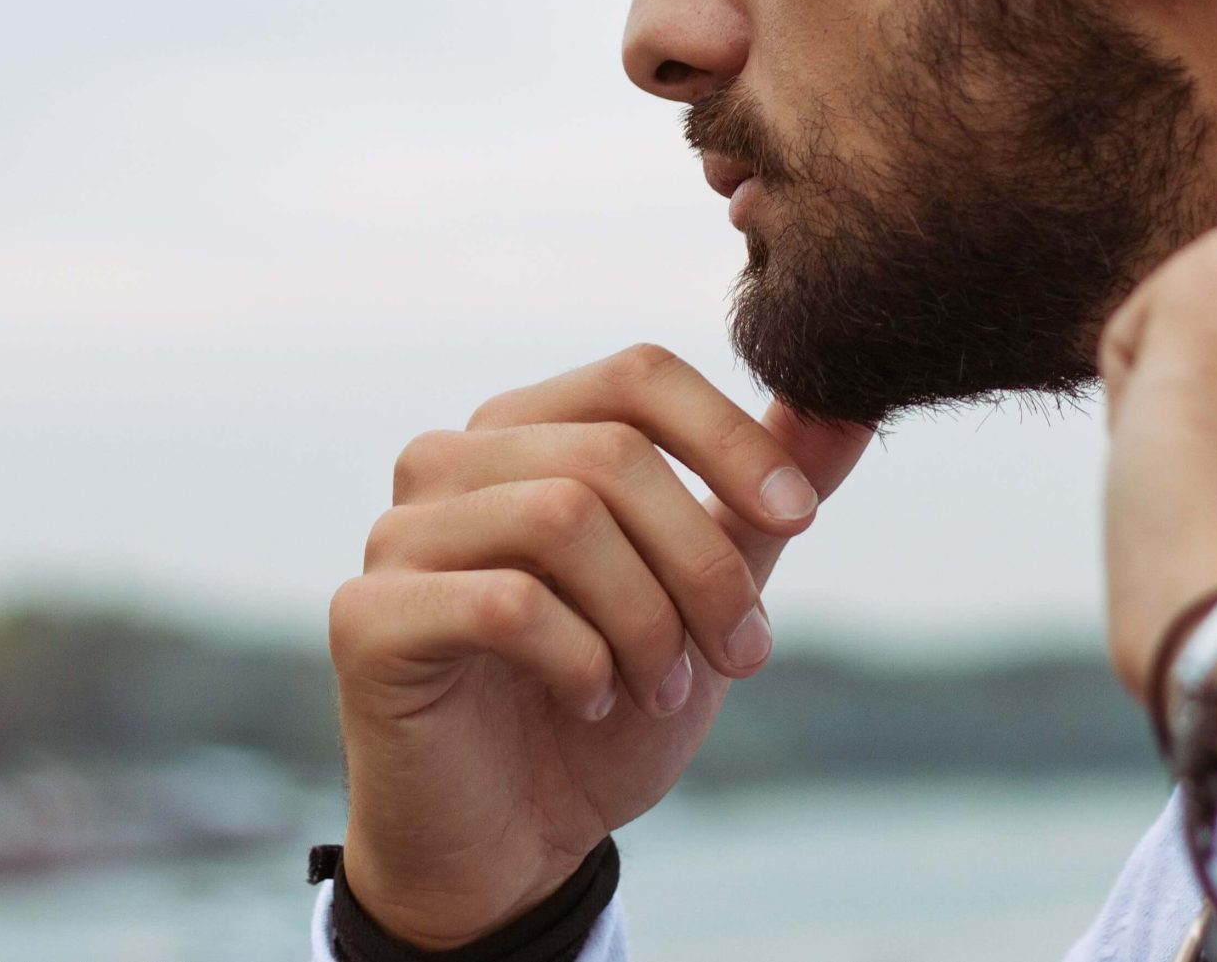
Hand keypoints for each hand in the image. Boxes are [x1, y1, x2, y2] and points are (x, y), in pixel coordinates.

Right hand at [328, 343, 872, 946]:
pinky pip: (507, 603)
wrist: (511, 842)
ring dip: (647, 617)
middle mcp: (449, 459)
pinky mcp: (368, 618)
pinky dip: (580, 659)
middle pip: (614, 452)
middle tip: (743, 652)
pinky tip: (592, 700)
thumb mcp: (703, 598)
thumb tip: (848, 409)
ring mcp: (399, 533)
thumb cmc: (602, 704)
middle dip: (704, 561)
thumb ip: (759, 505)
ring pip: (562, 516)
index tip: (800, 517)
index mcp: (527, 430)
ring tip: (665, 688)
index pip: (638, 373)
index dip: (731, 437)